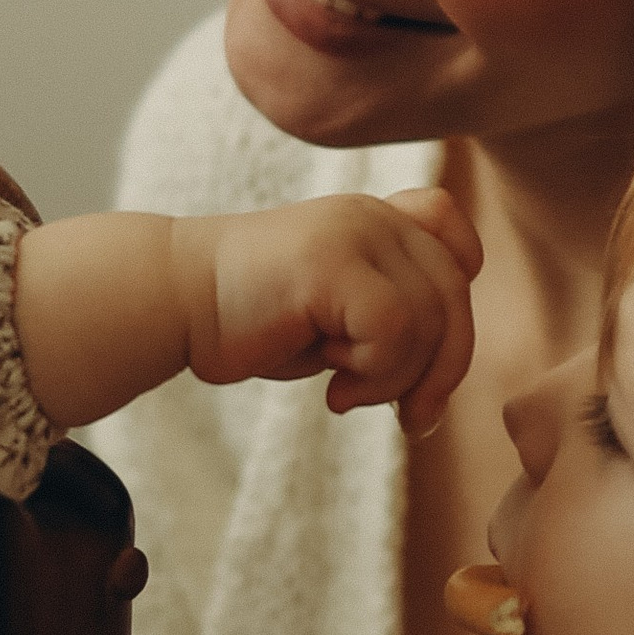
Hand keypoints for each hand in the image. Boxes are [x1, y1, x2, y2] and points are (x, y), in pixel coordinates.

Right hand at [175, 186, 476, 437]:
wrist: (174, 302)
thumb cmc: (251, 321)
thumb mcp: (337, 314)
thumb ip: (394, 317)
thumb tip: (445, 379)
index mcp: (376, 220)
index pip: (458, 242)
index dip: (454, 300)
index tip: (415, 353)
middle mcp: (372, 216)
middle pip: (454, 297)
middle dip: (441, 372)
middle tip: (407, 418)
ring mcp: (354, 232)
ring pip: (429, 321)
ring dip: (396, 380)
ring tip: (345, 391)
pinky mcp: (331, 261)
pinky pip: (394, 329)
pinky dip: (374, 374)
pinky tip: (333, 385)